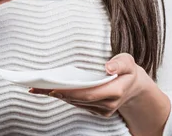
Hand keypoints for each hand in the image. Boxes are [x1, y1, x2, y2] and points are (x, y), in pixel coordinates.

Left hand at [29, 53, 145, 117]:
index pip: (89, 94)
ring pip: (75, 103)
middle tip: (37, 86)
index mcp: (115, 93)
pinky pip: (77, 103)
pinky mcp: (95, 110)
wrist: (134, 87)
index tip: (54, 88)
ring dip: (56, 95)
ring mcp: (101, 110)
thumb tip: (109, 68)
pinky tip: (47, 90)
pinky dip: (63, 96)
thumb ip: (120, 63)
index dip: (71, 92)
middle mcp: (107, 105)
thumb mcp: (129, 62)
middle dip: (57, 93)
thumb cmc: (128, 71)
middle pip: (78, 100)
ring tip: (36, 87)